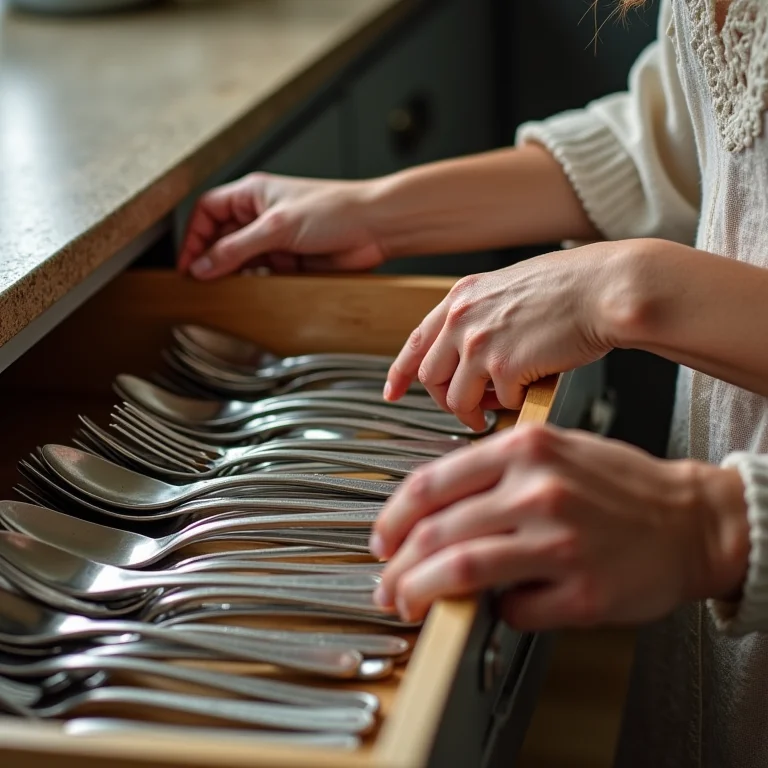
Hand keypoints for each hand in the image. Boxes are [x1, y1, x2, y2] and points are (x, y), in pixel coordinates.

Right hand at [178, 173, 385, 278]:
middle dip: (211, 260)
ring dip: (234, 276)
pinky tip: (253, 295)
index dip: (194, 237)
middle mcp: (261, 215)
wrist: (376, 227)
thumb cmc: (335, 210)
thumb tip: (203, 266)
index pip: (207, 212)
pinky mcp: (291, 261)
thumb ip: (236, 248)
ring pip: (241, 260)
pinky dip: (256, 286)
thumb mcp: (277, 227)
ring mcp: (276, 239)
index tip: (188, 265)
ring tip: (225, 293)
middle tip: (202, 285)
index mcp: (252, 194)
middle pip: (221, 239)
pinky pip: (264, 276)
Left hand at [369, 424, 748, 628]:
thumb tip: (433, 515)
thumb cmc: (618, 485)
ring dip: (422, 593)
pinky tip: (500, 606)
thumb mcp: (553, 450)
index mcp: (525, 449)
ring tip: (409, 603)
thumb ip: (492, 474)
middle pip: (436, 534)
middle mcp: (538, 491)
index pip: (431, 484)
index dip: (394, 518)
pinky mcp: (582, 593)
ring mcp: (560, 543)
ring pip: (460, 572)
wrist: (690, 520)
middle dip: (398, 566)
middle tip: (386, 584)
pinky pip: (513, 611)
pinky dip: (496, 612)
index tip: (382, 540)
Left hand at [383, 241, 637, 429]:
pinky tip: (526, 392)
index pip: (415, 342)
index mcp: (461, 297)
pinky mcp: (504, 366)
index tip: (393, 392)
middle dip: (445, 400)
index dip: (400, 373)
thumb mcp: (508, 290)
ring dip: (472, 410)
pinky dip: (512, 405)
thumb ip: (480, 318)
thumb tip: (468, 357)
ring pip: (454, 397)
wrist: (605, 289)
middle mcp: (462, 318)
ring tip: (492, 411)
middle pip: (430, 376)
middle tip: (467, 409)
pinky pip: (497, 402)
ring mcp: (479, 342)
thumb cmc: (570, 290)